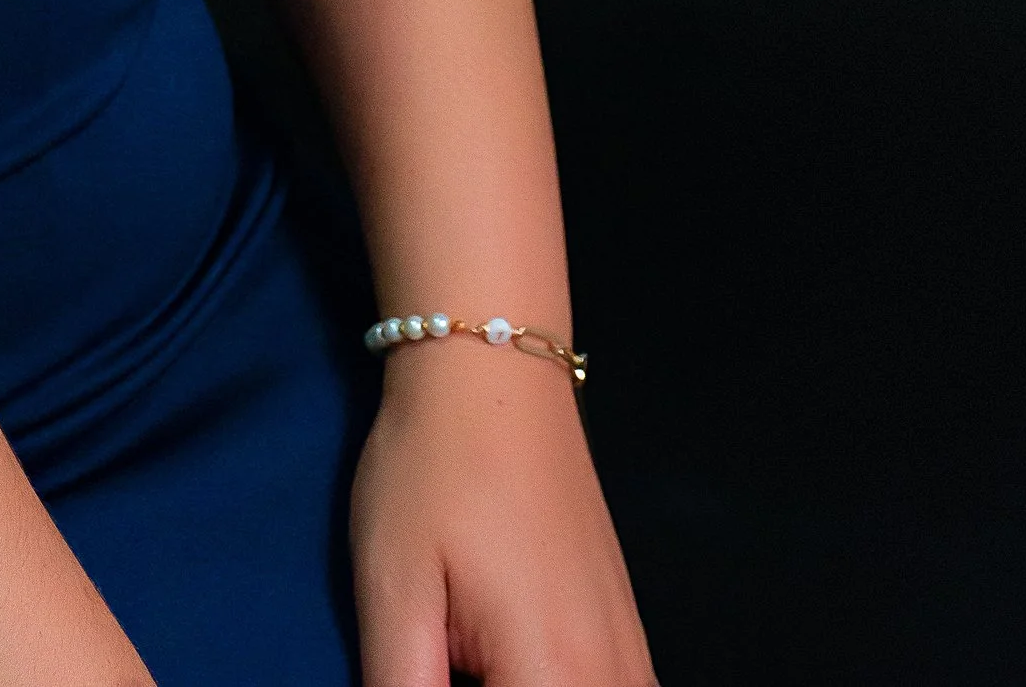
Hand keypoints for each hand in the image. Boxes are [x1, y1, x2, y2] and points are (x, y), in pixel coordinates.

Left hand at [350, 345, 654, 684]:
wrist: (493, 370)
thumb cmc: (434, 472)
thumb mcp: (393, 595)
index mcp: (556, 678)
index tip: (427, 670)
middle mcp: (614, 678)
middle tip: (443, 652)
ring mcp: (631, 657)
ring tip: (463, 652)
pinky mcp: (627, 635)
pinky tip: (505, 665)